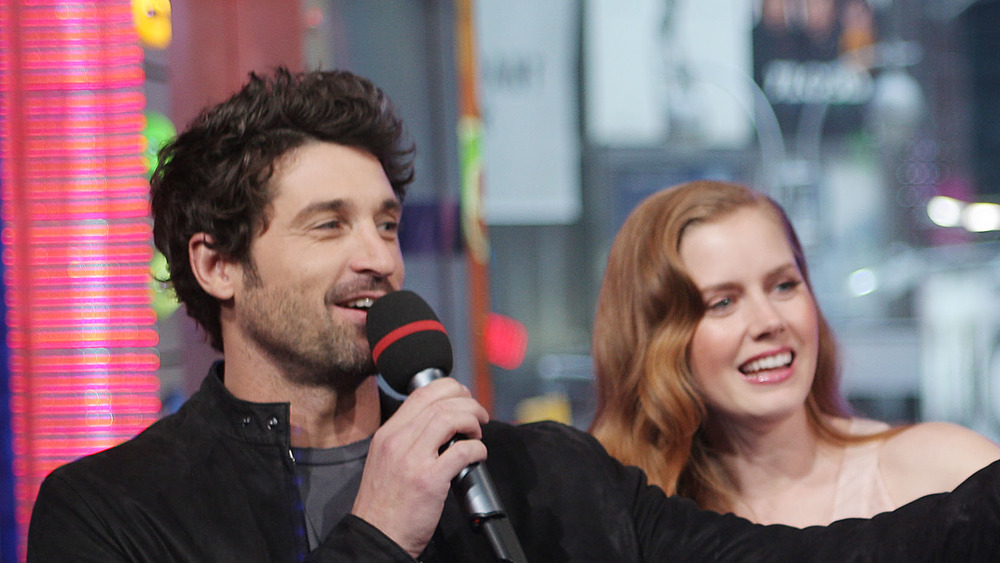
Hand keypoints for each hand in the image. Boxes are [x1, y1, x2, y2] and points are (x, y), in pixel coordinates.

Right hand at [352, 378, 488, 557]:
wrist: (376, 536)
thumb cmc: (384, 504)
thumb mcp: (385, 460)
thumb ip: (406, 439)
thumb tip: (440, 425)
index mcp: (387, 434)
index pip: (420, 394)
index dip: (448, 389)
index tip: (462, 398)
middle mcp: (397, 441)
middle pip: (439, 402)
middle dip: (467, 402)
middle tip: (479, 414)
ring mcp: (413, 459)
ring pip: (450, 418)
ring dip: (472, 420)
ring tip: (478, 431)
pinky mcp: (429, 480)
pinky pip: (462, 451)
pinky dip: (477, 448)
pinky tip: (479, 454)